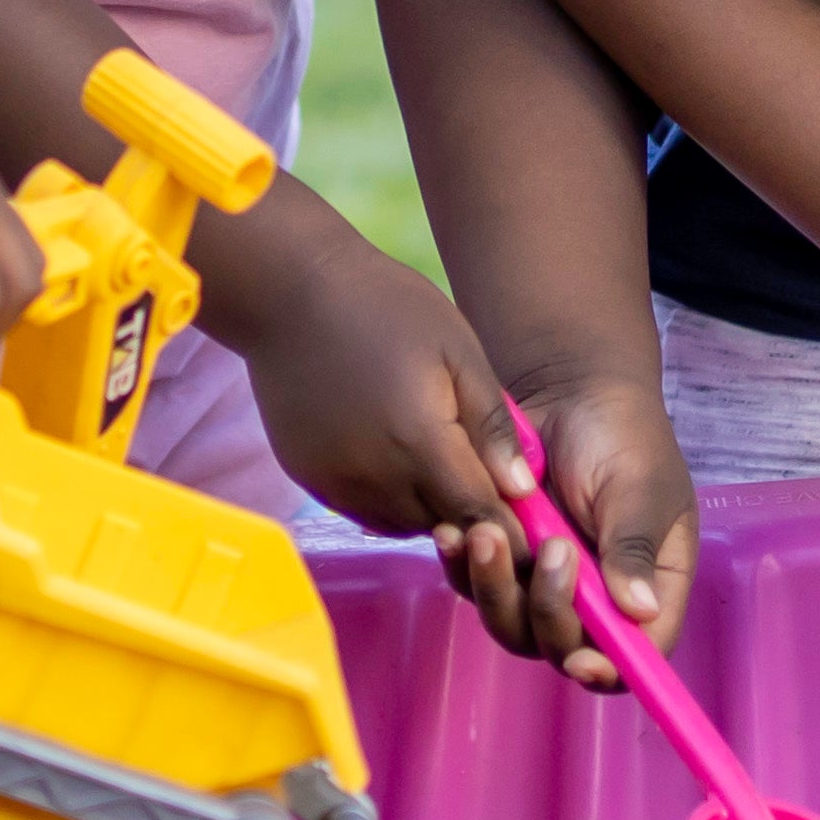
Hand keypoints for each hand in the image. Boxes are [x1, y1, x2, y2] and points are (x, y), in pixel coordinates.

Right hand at [226, 201, 523, 529]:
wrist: (292, 291)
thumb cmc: (387, 307)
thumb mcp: (458, 350)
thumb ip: (492, 424)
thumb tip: (523, 489)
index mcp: (419, 441)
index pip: (477, 515)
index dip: (508, 528)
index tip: (527, 525)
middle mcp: (374, 475)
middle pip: (440, 524)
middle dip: (468, 514)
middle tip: (481, 476)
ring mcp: (334, 480)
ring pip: (400, 523)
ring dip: (427, 508)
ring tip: (435, 460)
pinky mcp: (308, 477)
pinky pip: (361, 510)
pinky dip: (386, 498)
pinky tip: (391, 455)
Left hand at [434, 371, 694, 693]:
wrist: (570, 389)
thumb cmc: (624, 436)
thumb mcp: (641, 487)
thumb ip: (635, 547)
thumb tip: (640, 611)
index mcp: (646, 589)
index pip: (635, 655)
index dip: (609, 670)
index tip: (582, 659)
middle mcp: (595, 600)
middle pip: (565, 647)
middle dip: (549, 613)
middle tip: (550, 551)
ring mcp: (543, 583)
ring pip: (511, 623)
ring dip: (497, 589)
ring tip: (487, 535)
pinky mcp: (502, 560)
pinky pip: (475, 584)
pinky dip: (462, 566)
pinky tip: (452, 531)